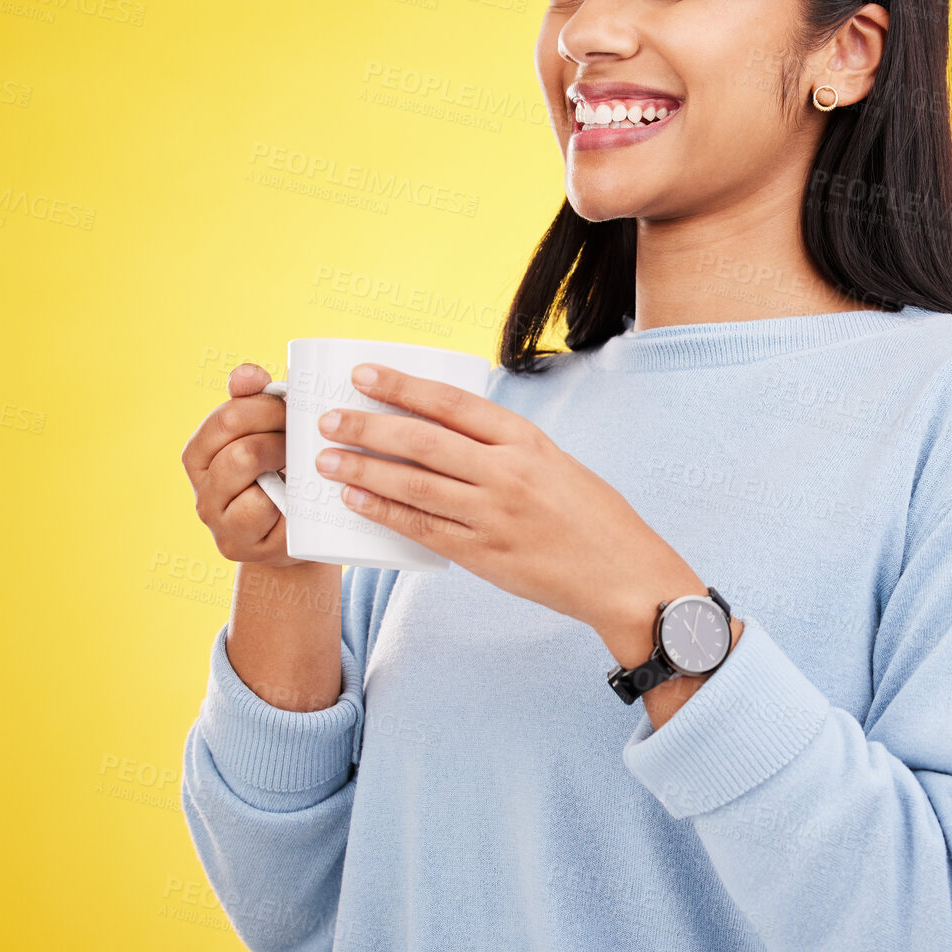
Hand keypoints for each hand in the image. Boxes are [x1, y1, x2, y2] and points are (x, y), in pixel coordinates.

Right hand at [181, 362, 313, 567]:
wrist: (298, 536)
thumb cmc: (284, 475)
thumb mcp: (268, 435)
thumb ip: (253, 401)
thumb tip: (247, 374)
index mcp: (200, 453)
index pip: (228, 418)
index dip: (267, 407)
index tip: (294, 406)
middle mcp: (201, 488)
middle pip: (240, 447)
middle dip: (280, 434)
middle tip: (307, 435)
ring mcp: (217, 519)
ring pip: (246, 471)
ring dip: (283, 461)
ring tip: (305, 461)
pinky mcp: (237, 544)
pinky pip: (262, 509)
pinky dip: (286, 498)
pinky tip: (301, 494)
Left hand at [314, 363, 702, 643]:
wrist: (626, 578)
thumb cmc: (595, 519)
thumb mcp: (557, 465)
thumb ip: (506, 450)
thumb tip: (447, 435)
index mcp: (527, 441)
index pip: (452, 403)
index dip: (403, 386)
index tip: (364, 373)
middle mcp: (507, 473)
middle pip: (422, 441)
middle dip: (368, 426)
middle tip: (328, 417)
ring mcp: (493, 516)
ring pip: (413, 484)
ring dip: (362, 468)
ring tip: (325, 458)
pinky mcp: (484, 556)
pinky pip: (421, 528)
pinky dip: (383, 511)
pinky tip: (355, 499)